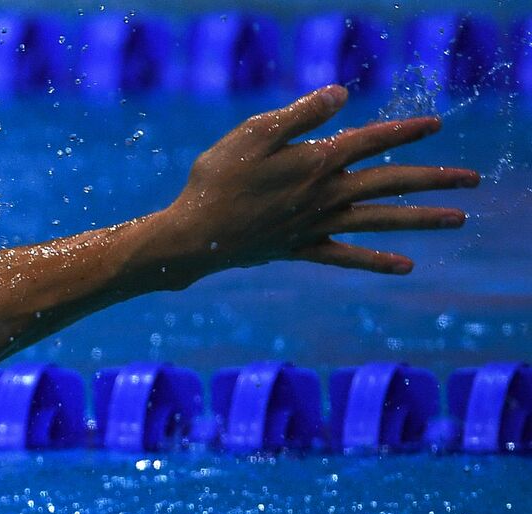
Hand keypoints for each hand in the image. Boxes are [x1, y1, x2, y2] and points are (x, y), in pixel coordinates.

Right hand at [144, 84, 478, 288]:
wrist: (193, 236)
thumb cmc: (216, 180)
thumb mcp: (253, 133)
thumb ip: (301, 114)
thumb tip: (342, 95)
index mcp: (317, 161)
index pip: (372, 141)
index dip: (405, 130)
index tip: (435, 126)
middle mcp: (326, 195)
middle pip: (391, 182)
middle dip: (434, 178)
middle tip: (472, 180)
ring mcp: (316, 224)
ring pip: (380, 219)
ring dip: (422, 219)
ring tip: (458, 219)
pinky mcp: (300, 248)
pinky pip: (347, 256)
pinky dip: (376, 260)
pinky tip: (406, 267)